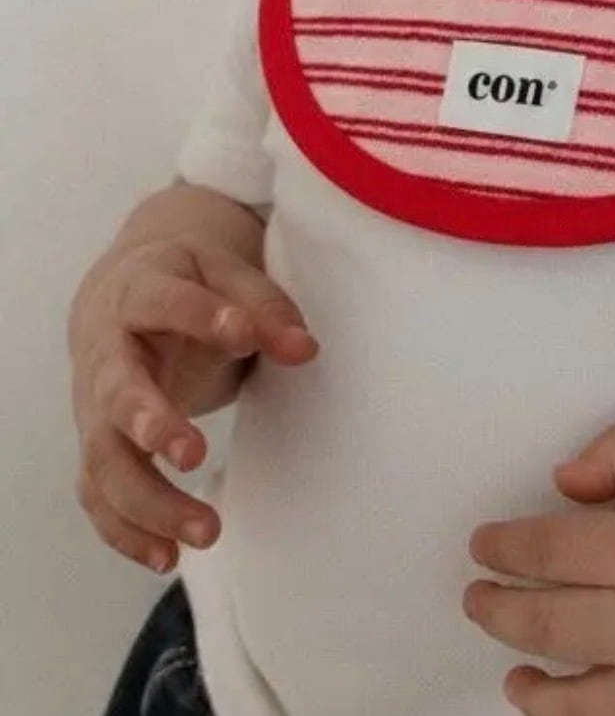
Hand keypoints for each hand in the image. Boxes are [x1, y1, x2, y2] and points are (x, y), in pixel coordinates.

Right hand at [69, 235, 317, 573]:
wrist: (120, 295)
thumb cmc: (184, 282)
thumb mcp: (225, 272)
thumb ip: (265, 307)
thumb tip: (304, 350)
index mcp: (139, 291)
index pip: (164, 302)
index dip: (201, 316)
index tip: (243, 333)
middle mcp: (107, 352)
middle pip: (116, 391)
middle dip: (150, 422)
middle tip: (194, 453)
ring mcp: (94, 406)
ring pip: (104, 459)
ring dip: (149, 501)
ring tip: (207, 532)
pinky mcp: (98, 445)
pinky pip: (97, 495)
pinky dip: (125, 532)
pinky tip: (167, 558)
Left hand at [465, 423, 614, 715]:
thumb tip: (561, 486)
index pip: (550, 551)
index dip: (506, 547)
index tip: (482, 544)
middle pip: (549, 622)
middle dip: (499, 609)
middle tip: (475, 597)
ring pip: (579, 697)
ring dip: (533, 684)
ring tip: (512, 672)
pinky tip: (570, 711)